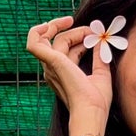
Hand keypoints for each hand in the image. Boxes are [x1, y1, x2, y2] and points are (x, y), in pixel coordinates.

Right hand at [26, 16, 112, 135]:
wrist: (91, 111)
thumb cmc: (97, 101)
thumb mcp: (102, 73)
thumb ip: (100, 56)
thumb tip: (100, 40)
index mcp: (63, 74)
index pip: (67, 50)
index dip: (79, 38)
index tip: (93, 36)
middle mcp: (53, 70)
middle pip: (59, 41)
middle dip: (75, 32)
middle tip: (91, 30)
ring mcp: (50, 66)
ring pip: (53, 39)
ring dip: (71, 31)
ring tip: (88, 32)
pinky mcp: (51, 62)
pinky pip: (34, 43)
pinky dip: (36, 31)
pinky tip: (48, 24)